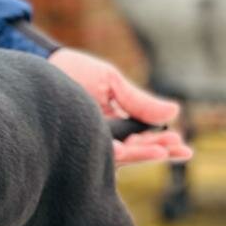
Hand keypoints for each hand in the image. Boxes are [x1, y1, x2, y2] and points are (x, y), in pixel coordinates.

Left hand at [48, 48, 192, 166]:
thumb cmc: (75, 74)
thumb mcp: (112, 84)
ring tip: (164, 151)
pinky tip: (132, 150)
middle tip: (182, 150)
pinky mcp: (74, 149)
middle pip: (136, 152)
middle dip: (160, 151)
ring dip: (143, 154)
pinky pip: (99, 156)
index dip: (164, 144)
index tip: (183, 146)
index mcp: (114, 126)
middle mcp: (102, 140)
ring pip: (120, 157)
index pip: (143, 139)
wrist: (42, 68)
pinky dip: (118, 154)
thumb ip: (139, 101)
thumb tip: (175, 112)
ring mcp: (88, 146)